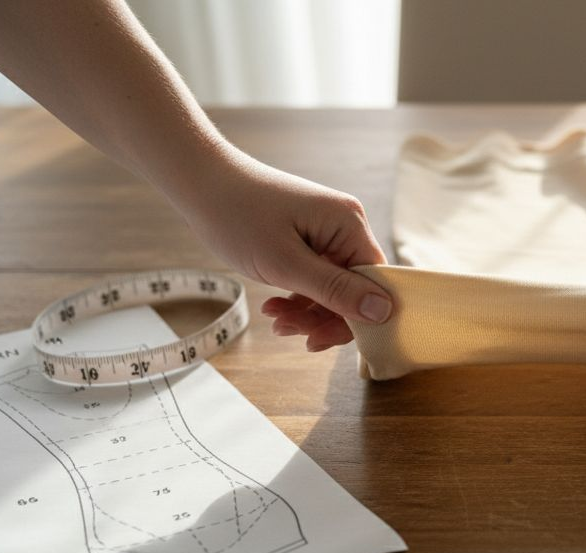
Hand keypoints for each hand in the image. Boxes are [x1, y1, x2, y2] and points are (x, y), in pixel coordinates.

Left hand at [176, 154, 392, 350]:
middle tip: (291, 332)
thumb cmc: (238, 216)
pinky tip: (274, 307)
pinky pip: (317, 277)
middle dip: (324, 317)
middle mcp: (347, 226)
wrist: (200, 181)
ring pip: (333, 288)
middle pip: (354, 289)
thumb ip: (336, 290)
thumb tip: (385, 312)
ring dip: (307, 311)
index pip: (374, 284)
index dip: (355, 318)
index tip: (319, 340)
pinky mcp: (310, 237)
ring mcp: (328, 232)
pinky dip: (298, 296)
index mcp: (350, 225)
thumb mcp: (285, 263)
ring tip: (275, 320)